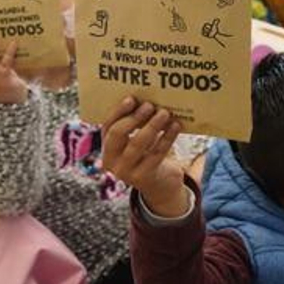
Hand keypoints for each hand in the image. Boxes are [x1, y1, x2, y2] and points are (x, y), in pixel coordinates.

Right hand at [101, 98, 187, 215]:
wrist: (160, 185)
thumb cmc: (148, 156)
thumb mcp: (138, 142)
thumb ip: (137, 126)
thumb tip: (149, 100)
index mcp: (107, 148)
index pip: (107, 127)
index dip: (118, 112)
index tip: (132, 98)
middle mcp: (111, 161)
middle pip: (118, 134)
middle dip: (134, 117)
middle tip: (150, 105)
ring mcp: (125, 171)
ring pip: (137, 143)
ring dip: (152, 125)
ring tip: (165, 113)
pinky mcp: (144, 177)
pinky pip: (156, 153)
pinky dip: (167, 137)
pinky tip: (176, 125)